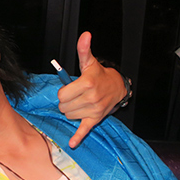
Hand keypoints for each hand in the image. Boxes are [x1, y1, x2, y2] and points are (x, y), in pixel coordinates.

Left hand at [57, 32, 126, 148]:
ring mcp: (93, 110)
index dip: (63, 93)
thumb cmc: (99, 75)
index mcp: (87, 83)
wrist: (117, 87)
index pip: (61, 95)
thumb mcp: (89, 62)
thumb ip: (83, 50)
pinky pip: (84, 130)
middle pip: (63, 107)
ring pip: (69, 116)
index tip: (70, 89)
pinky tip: (72, 144)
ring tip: (80, 103)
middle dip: (66, 102)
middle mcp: (91, 98)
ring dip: (71, 110)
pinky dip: (78, 137)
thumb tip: (85, 35)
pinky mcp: (95, 119)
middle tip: (75, 96)